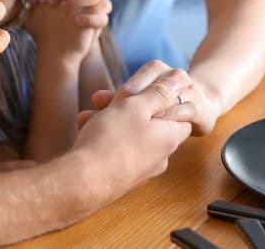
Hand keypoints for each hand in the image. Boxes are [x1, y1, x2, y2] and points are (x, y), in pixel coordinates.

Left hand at [25, 0, 108, 61]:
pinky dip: (90, 16)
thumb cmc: (47, 28)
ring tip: (64, 9)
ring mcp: (92, 3)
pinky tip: (76, 21)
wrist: (58, 50)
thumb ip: (35, 1)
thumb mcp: (35, 15)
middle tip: (50, 2)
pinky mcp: (100, 18)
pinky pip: (104, 12)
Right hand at [71, 61, 193, 189]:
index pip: (182, 113)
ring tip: (88, 116)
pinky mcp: (124, 178)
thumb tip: (179, 82)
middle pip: (153, 123)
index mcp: (169, 137)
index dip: (164, 97)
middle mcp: (161, 156)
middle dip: (130, 108)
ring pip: (132, 136)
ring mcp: (142, 170)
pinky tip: (85, 132)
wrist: (83, 183)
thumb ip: (159, 93)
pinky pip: (120, 151)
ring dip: (112, 121)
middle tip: (107, 100)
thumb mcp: (135, 106)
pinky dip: (107, 139)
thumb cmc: (110, 140)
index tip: (143, 91)